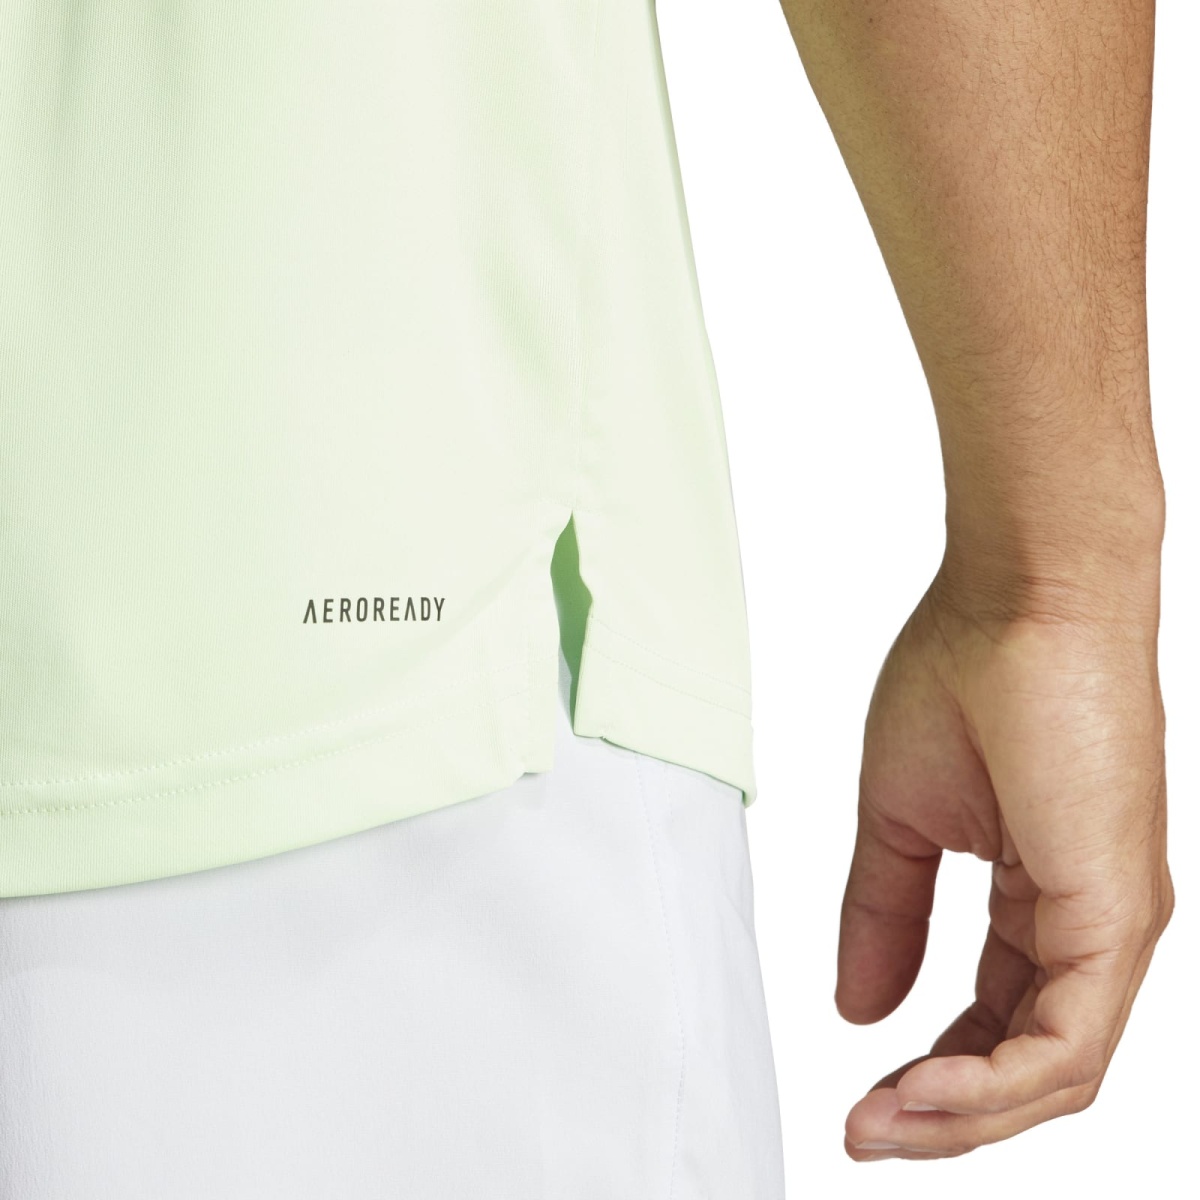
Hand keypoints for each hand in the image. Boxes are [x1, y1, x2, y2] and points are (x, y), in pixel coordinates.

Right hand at [838, 571, 1172, 1160]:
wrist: (1022, 595)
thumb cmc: (966, 675)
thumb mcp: (900, 820)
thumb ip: (884, 915)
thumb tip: (858, 1007)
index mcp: (1045, 899)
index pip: (998, 1022)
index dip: (931, 1074)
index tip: (862, 1095)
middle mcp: (1094, 925)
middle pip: (1031, 1068)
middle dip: (942, 1115)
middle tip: (864, 1133)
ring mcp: (1114, 924)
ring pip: (1056, 1074)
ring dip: (963, 1115)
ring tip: (881, 1122)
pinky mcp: (1117, 913)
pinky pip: (1068, 1041)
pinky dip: (992, 1081)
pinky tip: (921, 1087)